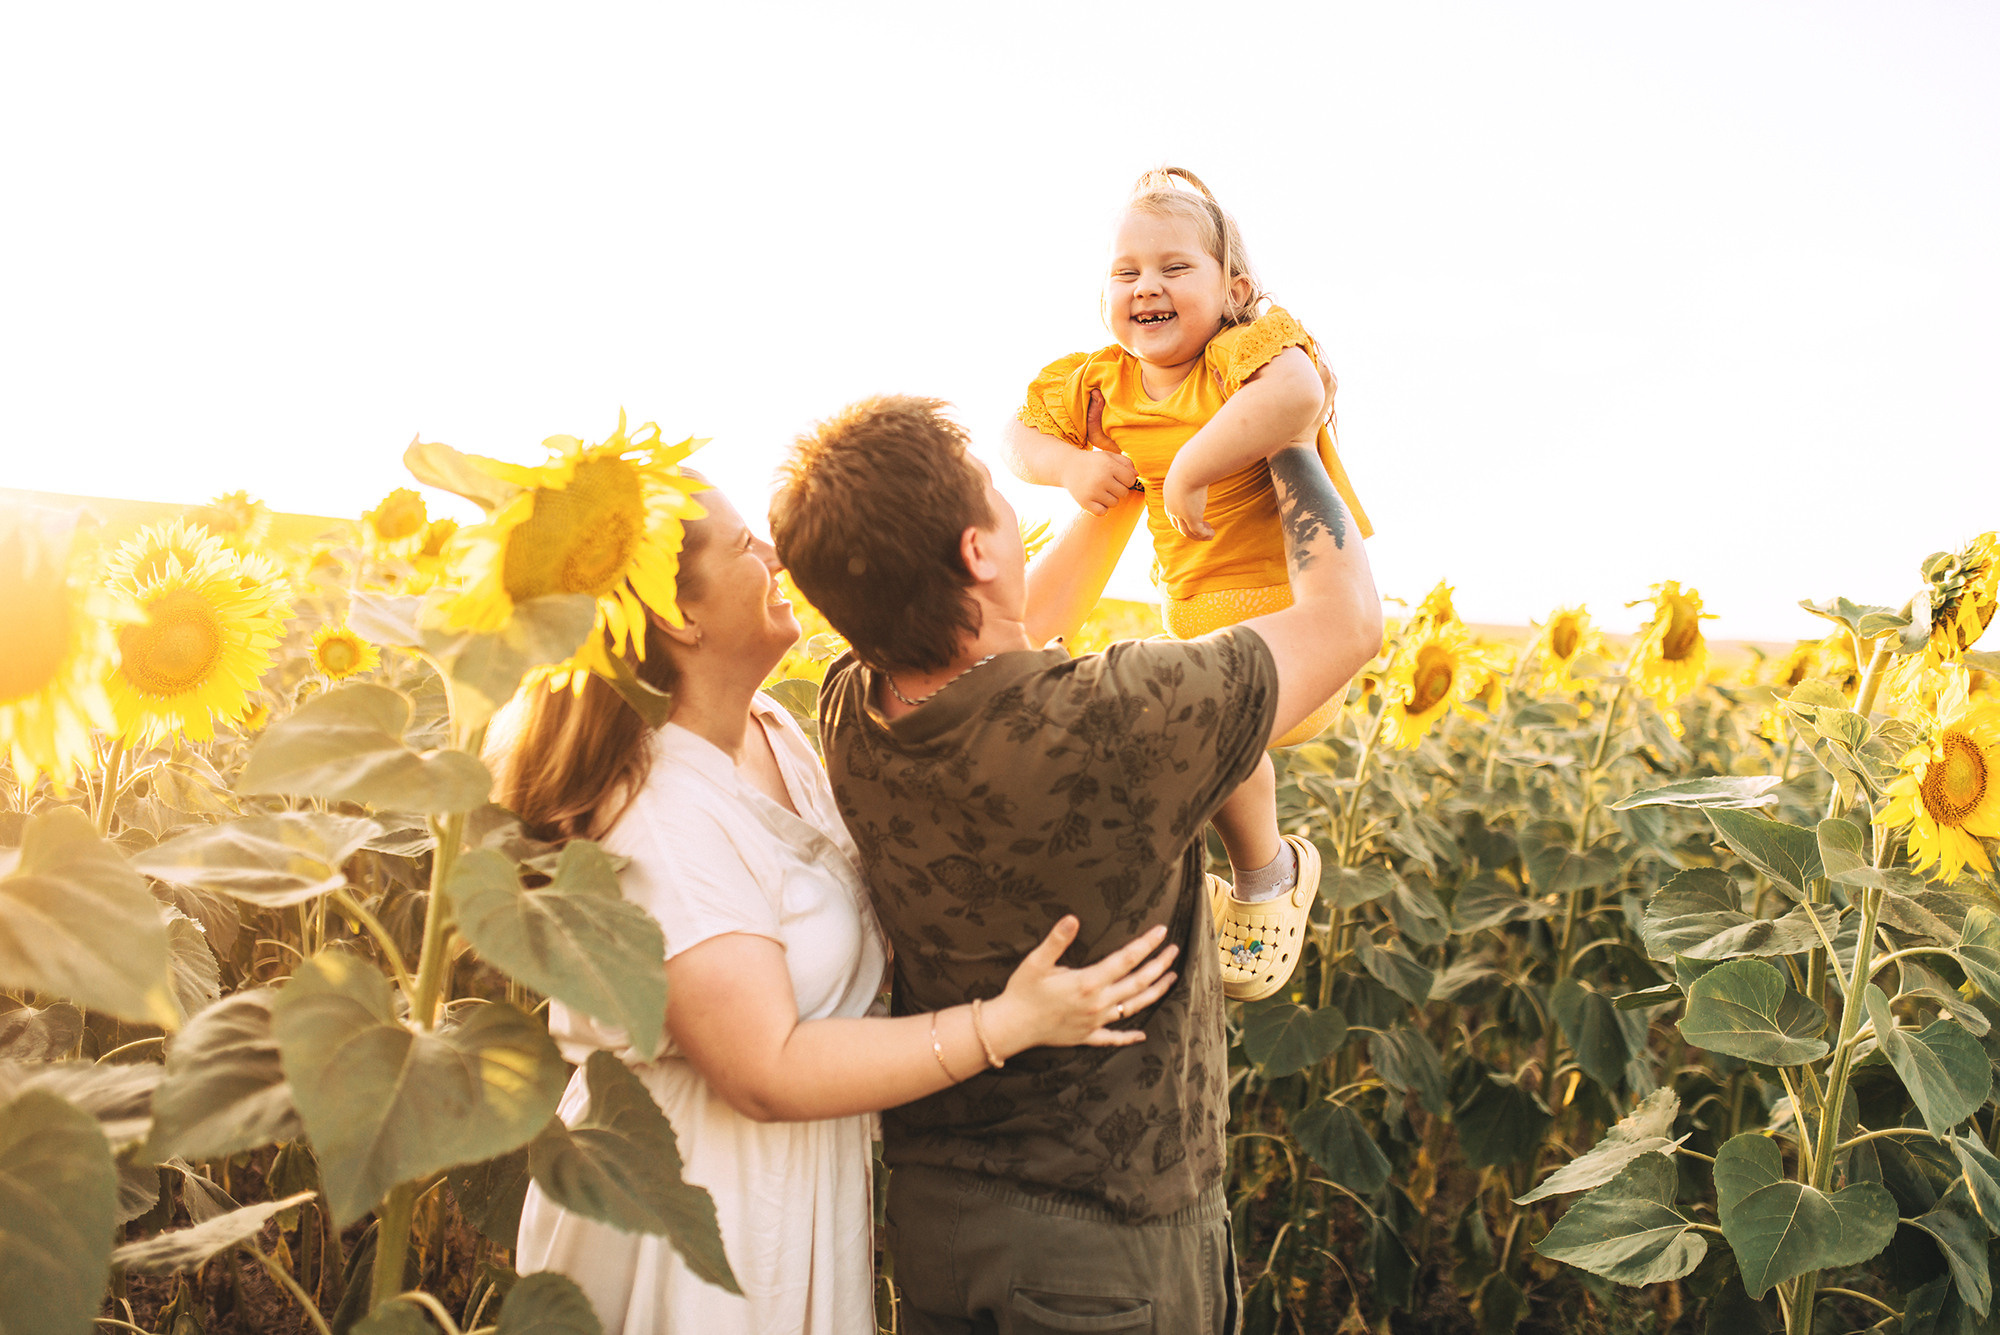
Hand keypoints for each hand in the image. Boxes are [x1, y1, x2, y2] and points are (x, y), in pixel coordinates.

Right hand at [987, 916, 1177, 1052]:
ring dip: (1155, 992)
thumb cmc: (1022, 991)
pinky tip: (1141, 1034)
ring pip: (1133, 1006)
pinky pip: (1113, 1038)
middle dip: (1159, 965)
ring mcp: (1095, 1022)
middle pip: (1138, 982)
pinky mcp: (1087, 1036)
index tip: (1161, 931)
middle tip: (1174, 951)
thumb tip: (1073, 918)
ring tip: (1171, 979)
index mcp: (1089, 982)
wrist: (1011, 1026)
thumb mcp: (1036, 961)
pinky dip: (1128, 1036)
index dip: (1146, 944)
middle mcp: (1098, 1003)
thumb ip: (1057, 940)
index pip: (1127, 959)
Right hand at [1060, 389, 1137, 516]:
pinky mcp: (1084, 503)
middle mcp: (1101, 478)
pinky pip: (1102, 512)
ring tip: (1100, 490)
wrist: (1067, 466)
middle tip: (1106, 483)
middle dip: (1118, 489)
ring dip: (1109, 499)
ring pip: (1114, 504)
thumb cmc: (1093, 462)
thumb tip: (1136, 476)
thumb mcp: (1109, 456)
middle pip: (1124, 493)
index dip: (1126, 480)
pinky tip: (1095, 499)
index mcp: (1109, 465)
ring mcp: (1092, 491)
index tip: (1117, 477)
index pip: (1131, 480)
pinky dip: (1101, 508)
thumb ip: (1126, 462)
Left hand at [1162, 461, 1213, 541]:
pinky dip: (1205, 535)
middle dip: (1190, 530)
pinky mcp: (1191, 518)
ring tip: (1209, 534)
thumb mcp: (1189, 469)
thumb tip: (1199, 465)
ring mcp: (1180, 514)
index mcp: (1169, 496)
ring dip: (1198, 535)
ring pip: (1187, 532)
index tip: (1194, 518)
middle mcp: (1172, 507)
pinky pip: (1198, 532)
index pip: (1173, 514)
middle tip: (1203, 528)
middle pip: (1178, 525)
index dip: (1181, 520)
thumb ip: (1192, 471)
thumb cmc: (1190, 463)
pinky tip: (1212, 533)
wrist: (1189, 468)